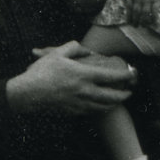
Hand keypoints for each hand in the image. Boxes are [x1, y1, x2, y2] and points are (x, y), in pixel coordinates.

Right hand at [6, 40, 133, 115]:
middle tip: (130, 91)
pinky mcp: (73, 112)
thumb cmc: (41, 72)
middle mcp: (84, 91)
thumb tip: (86, 49)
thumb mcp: (57, 54)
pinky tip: (100, 106)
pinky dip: (100, 109)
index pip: (110, 77)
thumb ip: (74, 48)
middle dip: (124, 94)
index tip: (132, 73)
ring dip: (114, 104)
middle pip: (111, 97)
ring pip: (103, 107)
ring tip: (119, 100)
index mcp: (82, 75)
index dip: (124, 75)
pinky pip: (92, 111)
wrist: (28, 94)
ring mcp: (79, 104)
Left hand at [127, 0, 159, 26]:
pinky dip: (154, 17)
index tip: (129, 22)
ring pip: (145, 13)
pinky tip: (153, 22)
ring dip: (144, 21)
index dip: (129, 16)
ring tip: (143, 26)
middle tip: (136, 26)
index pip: (129, 8)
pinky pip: (155, 10)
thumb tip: (129, 5)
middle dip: (135, 21)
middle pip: (136, 12)